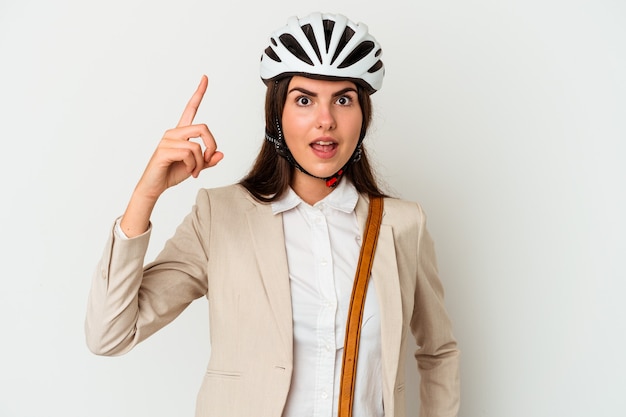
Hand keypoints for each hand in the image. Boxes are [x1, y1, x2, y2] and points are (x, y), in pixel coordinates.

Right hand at [120, 76, 223, 236]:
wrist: (154, 187)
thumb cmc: (171, 174)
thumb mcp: (195, 167)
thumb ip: (208, 160)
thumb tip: (221, 154)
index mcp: (181, 132)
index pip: (190, 108)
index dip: (198, 93)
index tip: (205, 78)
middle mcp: (174, 132)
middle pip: (203, 128)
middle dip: (212, 145)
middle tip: (209, 160)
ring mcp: (168, 140)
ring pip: (197, 145)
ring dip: (201, 162)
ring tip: (195, 172)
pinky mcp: (164, 150)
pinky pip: (189, 154)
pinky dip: (194, 166)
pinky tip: (189, 172)